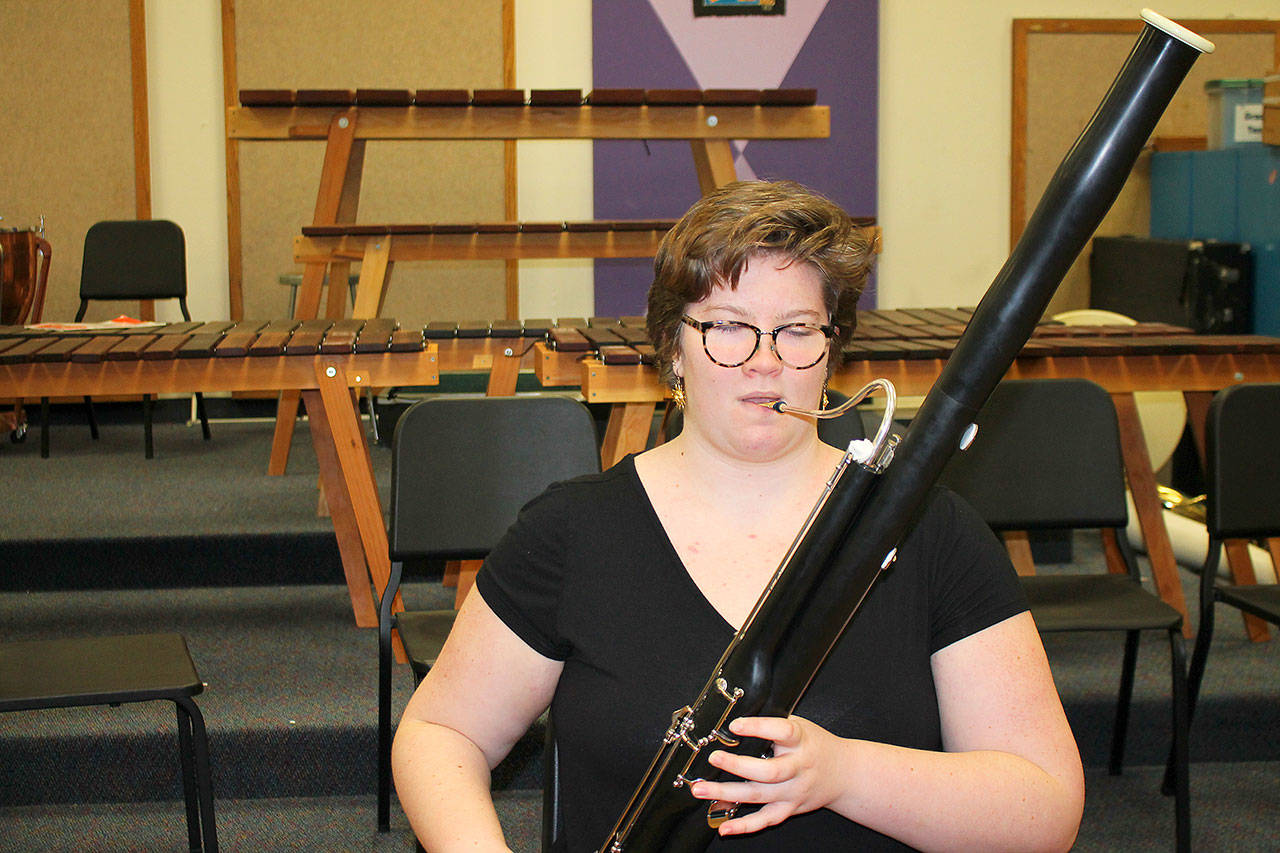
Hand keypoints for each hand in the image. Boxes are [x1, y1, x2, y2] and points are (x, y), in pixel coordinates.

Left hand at [689, 714, 848, 836]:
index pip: (782, 731)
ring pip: (759, 796)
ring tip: (701, 789)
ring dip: (727, 793)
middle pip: (769, 771)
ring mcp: (793, 791)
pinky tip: (724, 827)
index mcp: (801, 741)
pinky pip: (765, 820)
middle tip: (714, 757)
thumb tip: (737, 716)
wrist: (843, 773)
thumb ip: (773, 722)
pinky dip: (744, 826)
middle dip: (738, 766)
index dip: (758, 728)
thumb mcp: (800, 725)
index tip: (735, 725)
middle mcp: (798, 768)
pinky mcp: (788, 808)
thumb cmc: (815, 745)